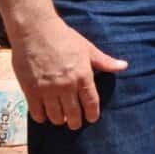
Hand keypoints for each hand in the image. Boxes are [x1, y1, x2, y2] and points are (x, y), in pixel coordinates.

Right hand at [10, 14, 126, 129]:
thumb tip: (124, 66)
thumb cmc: (63, 37)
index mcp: (83, 76)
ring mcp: (47, 89)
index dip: (92, 114)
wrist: (35, 30)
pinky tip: (43, 116)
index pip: (91, 103)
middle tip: (75, 123)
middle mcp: (66, 86)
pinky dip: (41, 117)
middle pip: (73, 113)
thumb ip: (104, 61)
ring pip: (55, 116)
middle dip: (75, 122)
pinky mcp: (30, 90)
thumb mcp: (87, 48)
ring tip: (60, 119)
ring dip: (59, 120)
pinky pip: (37, 112)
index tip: (91, 119)